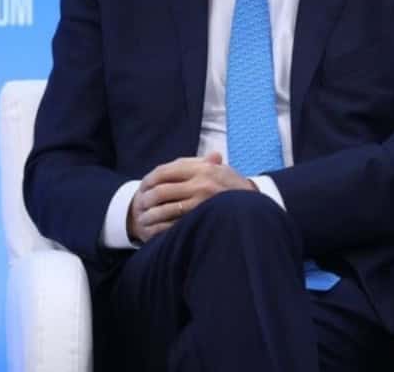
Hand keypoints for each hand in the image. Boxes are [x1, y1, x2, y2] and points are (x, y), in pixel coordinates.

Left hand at [126, 153, 255, 243]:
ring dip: (151, 215)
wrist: (256, 206)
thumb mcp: (219, 169)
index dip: (150, 179)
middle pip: (162, 189)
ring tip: (143, 220)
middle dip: (146, 198)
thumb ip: (198, 164)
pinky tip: (155, 231)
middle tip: (138, 205)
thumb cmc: (234, 187)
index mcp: (202, 168)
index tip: (142, 186)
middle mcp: (201, 183)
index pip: (166, 170)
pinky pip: (176, 224)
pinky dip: (162, 227)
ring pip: (166, 208)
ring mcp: (202, 202)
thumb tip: (175, 163)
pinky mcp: (203, 219)